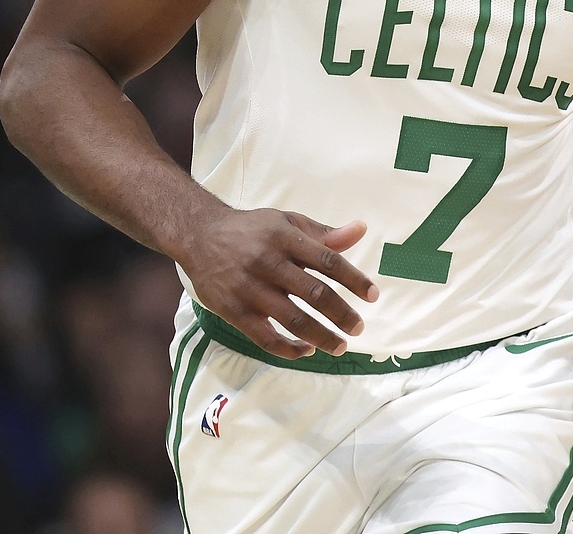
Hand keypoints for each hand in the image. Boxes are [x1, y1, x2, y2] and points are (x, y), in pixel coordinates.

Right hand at [180, 207, 379, 359]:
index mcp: (285, 238)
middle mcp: (269, 263)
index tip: (373, 296)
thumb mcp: (287, 222)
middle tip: (358, 327)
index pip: (328, 261)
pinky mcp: (233, 310)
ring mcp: (250, 288)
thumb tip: (360, 230)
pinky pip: (265, 337)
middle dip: (341, 314)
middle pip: (313, 293)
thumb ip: (323, 234)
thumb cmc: (252, 230)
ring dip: (321, 336)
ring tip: (340, 346)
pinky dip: (288, 348)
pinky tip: (307, 350)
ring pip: (292, 319)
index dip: (354, 280)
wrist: (199, 235)